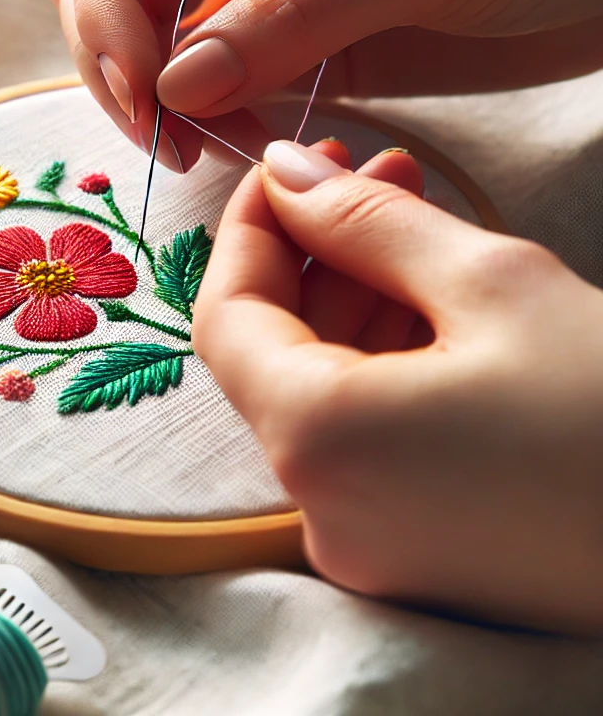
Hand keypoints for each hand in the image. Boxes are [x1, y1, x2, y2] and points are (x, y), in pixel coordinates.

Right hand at [49, 0, 602, 171]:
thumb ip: (293, 15)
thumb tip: (172, 87)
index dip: (102, 0)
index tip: (142, 89)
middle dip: (115, 55)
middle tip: (162, 136)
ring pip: (150, 34)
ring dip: (154, 96)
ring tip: (200, 150)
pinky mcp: (286, 35)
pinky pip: (212, 80)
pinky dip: (207, 118)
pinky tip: (243, 147)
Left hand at [193, 139, 602, 633]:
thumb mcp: (493, 286)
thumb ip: (365, 222)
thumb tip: (285, 173)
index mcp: (318, 444)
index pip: (224, 317)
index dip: (248, 231)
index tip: (285, 167)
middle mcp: (322, 508)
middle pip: (275, 352)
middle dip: (317, 251)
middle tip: (367, 170)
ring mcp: (368, 541)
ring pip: (325, 389)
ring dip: (357, 296)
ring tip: (411, 211)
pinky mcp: (416, 550)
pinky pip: (368, 434)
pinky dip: (386, 358)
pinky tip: (432, 293)